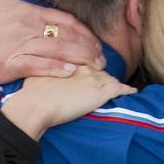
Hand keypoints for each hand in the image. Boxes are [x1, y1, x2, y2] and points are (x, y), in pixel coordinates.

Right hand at [0, 0, 104, 82]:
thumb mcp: (4, 6)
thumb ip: (26, 8)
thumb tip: (45, 11)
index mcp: (25, 10)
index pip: (63, 19)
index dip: (84, 31)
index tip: (96, 42)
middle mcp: (24, 24)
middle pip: (65, 34)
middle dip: (88, 46)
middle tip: (102, 58)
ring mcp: (17, 43)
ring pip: (56, 48)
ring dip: (79, 57)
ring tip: (95, 65)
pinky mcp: (9, 62)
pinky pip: (37, 65)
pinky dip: (55, 68)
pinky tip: (71, 71)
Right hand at [1, 66, 135, 138]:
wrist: (35, 105)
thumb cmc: (31, 93)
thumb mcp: (38, 72)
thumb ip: (48, 69)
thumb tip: (48, 74)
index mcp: (69, 58)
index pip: (85, 58)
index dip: (89, 62)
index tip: (91, 67)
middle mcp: (83, 65)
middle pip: (98, 66)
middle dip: (101, 70)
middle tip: (104, 78)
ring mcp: (93, 78)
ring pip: (109, 77)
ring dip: (112, 81)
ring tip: (117, 86)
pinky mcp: (100, 92)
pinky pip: (120, 89)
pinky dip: (127, 90)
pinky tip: (132, 91)